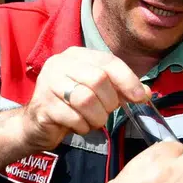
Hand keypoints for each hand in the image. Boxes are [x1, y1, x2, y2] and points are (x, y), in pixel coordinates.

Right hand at [18, 48, 148, 151]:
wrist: (36, 124)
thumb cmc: (70, 105)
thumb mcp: (96, 93)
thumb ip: (119, 89)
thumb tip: (146, 93)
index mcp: (76, 55)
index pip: (108, 61)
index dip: (128, 80)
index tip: (141, 97)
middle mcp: (60, 64)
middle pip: (98, 79)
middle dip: (109, 101)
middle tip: (106, 111)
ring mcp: (48, 84)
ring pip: (86, 99)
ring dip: (97, 117)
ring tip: (93, 120)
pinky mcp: (43, 106)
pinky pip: (73, 118)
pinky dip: (83, 127)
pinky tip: (79, 126)